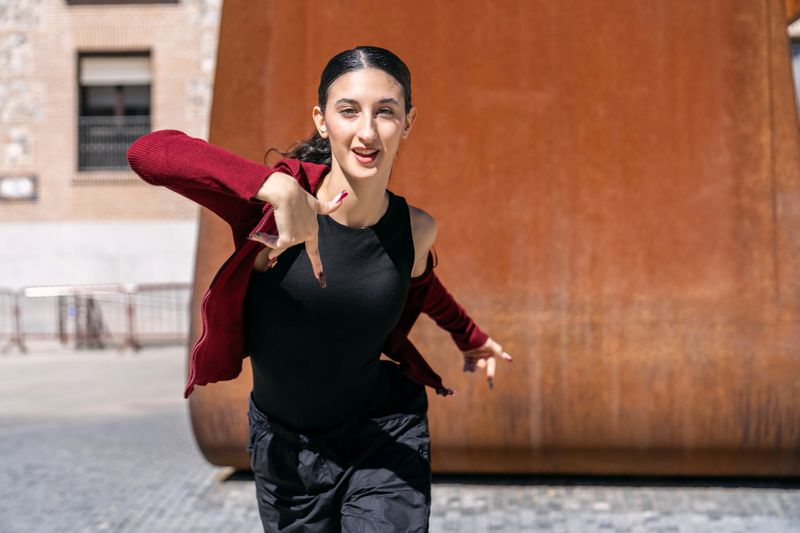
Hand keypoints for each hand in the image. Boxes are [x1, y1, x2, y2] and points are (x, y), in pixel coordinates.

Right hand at [248, 172, 346, 287]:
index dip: (317, 265)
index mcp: (313, 229)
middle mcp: (308, 235)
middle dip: (277, 247)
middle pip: (288, 245)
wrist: (286, 192)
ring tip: (257, 235)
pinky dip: (264, 239)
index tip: (321, 280)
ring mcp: (299, 238)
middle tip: (271, 255)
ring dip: (267, 240)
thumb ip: (326, 206)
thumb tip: (343, 198)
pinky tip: (256, 235)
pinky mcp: (289, 239)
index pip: (314, 251)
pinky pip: (273, 244)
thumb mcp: (314, 202)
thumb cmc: (298, 195)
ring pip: (280, 245)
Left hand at [461, 337, 511, 389]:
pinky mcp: (467, 356)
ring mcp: (474, 356)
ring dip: (472, 368)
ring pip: (474, 367)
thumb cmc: (480, 339)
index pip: (491, 366)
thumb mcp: (491, 345)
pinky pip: (467, 365)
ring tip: (469, 364)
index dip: (491, 373)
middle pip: (481, 367)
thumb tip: (508, 357)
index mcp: (489, 354)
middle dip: (479, 367)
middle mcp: (482, 356)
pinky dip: (466, 368)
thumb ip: (498, 350)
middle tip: (475, 364)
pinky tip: (465, 369)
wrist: (468, 335)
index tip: (489, 381)